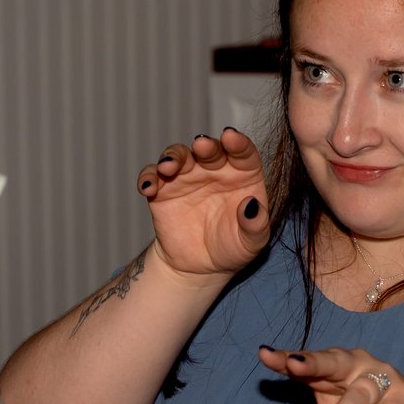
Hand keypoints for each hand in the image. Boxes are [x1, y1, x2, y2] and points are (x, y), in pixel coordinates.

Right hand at [139, 129, 268, 280]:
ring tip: (167, 167)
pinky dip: (148, 177)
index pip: (242, 152)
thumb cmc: (232, 247)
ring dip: (172, 156)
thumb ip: (255, 224)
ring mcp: (187, 176)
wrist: (201, 265)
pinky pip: (151, 175)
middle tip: (201, 146)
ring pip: (177, 155)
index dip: (238, 143)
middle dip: (205, 145)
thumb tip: (251, 206)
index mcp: (242, 174)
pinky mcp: (162, 190)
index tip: (232, 138)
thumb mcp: (252, 242)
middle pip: (209, 149)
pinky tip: (147, 187)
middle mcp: (214, 169)